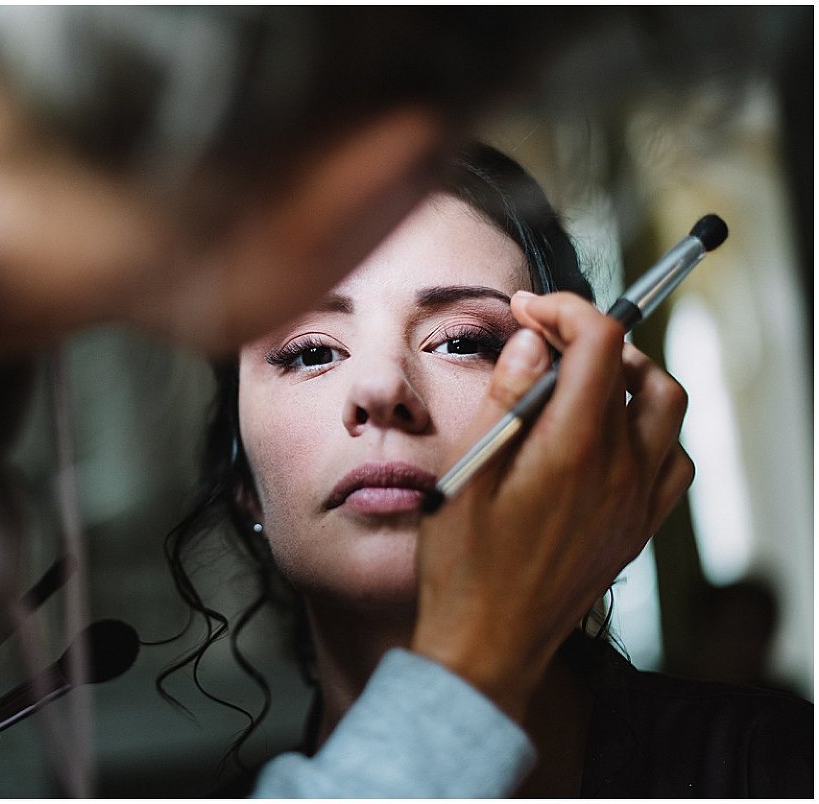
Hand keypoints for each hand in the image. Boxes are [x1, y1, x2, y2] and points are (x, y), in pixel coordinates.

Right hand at [410, 290, 693, 721]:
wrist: (488, 642)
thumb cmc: (464, 565)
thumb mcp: (467, 471)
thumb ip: (504, 399)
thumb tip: (532, 345)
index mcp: (574, 448)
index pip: (599, 342)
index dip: (565, 309)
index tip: (528, 311)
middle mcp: (619, 470)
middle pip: (638, 368)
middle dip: (594, 335)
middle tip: (546, 339)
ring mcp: (635, 501)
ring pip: (666, 409)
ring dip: (630, 377)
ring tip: (580, 379)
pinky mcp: (636, 528)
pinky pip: (673, 461)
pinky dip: (652, 430)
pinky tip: (609, 437)